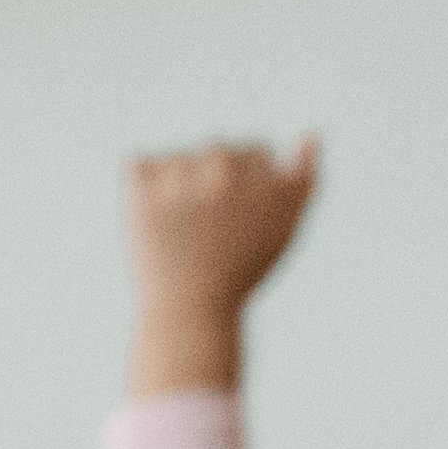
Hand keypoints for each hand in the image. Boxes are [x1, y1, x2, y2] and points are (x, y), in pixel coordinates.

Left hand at [123, 137, 318, 393]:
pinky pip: (138, 163)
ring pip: (178, 156)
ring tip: (182, 228)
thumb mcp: (284, 229)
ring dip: (176, 182)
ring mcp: (183, 180)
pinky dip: (140, 184)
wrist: (190, 313)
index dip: (246, 183)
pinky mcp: (143, 193)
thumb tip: (309, 135)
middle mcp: (228, 171)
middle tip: (209, 228)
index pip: (256, 149)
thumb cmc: (239, 272)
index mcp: (267, 177)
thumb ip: (302, 179)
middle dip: (212, 180)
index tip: (239, 218)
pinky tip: (154, 218)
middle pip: (217, 149)